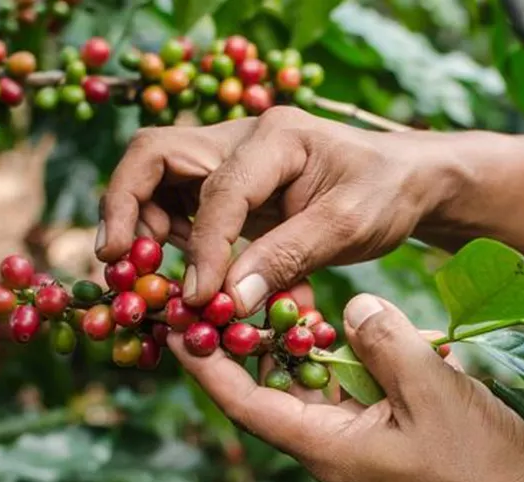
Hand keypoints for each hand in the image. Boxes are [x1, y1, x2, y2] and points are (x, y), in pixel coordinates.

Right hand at [98, 107, 460, 313]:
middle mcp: (241, 138)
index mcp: (276, 137)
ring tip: (148, 276)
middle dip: (126, 206)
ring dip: (143, 225)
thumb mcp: (348, 227)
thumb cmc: (386, 194)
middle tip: (117, 263)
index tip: (199, 298)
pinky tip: (188, 277)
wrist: (407, 180)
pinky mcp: (230, 186)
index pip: (218, 189)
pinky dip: (172, 239)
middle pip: (155, 156)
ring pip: (157, 179)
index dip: (203, 247)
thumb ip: (287, 259)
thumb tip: (228, 301)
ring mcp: (230, 159)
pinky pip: (181, 206)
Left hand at [168, 293, 523, 481]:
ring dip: (315, 348)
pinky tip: (378, 334)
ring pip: (322, 389)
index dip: (207, 363)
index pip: (245, 402)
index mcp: (326, 446)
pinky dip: (360, 364)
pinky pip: (360, 397)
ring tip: (302, 298)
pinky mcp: (391, 446)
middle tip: (244, 288)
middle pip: (277, 390)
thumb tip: (352, 307)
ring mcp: (363, 450)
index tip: (176, 323)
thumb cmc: (478, 472)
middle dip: (259, 341)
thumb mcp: (431, 394)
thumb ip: (385, 343)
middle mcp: (333, 449)